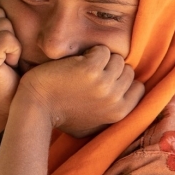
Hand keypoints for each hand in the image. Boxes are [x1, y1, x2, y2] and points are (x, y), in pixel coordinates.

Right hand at [0, 0, 21, 120]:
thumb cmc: (3, 65)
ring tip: (3, 59)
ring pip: (4, 24)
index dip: (1, 18)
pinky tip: (7, 65)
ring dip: (13, 43)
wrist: (2, 102)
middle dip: (8, 31)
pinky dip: (15, 52)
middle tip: (1, 53)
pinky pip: (9, 38)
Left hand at [15, 45, 144, 137]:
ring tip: (82, 67)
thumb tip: (130, 99)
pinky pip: (101, 50)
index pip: (138, 87)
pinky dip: (89, 52)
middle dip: (110, 68)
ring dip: (100, 58)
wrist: (36, 107)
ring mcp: (104, 84)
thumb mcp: (94, 124)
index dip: (121, 81)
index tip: (103, 81)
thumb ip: (113, 112)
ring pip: (116, 58)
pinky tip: (75, 62)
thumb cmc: (61, 115)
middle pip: (127, 70)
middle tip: (89, 73)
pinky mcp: (89, 70)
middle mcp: (115, 100)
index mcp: (120, 113)